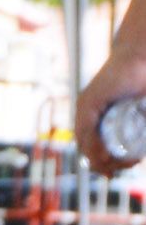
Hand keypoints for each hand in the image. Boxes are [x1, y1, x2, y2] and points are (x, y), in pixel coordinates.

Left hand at [79, 51, 145, 174]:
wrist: (139, 56)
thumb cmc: (142, 81)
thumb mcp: (140, 109)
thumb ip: (141, 123)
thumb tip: (142, 150)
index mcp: (97, 120)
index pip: (95, 148)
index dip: (106, 163)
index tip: (123, 169)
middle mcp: (86, 115)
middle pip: (89, 148)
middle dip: (105, 164)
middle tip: (128, 165)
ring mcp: (85, 108)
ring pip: (86, 141)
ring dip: (100, 158)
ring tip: (120, 164)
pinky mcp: (88, 101)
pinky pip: (86, 128)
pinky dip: (94, 144)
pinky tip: (104, 155)